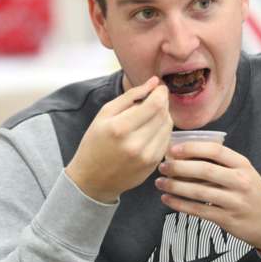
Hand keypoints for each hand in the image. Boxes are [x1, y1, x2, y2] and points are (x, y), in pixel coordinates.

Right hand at [65, 76, 172, 202]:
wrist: (92, 179)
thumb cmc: (95, 143)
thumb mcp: (104, 114)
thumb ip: (130, 95)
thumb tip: (153, 82)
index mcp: (120, 128)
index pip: (155, 104)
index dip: (161, 92)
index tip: (158, 87)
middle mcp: (136, 144)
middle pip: (164, 114)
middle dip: (163, 101)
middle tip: (154, 98)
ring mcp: (147, 157)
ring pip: (168, 126)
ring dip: (164, 115)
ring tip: (150, 114)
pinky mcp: (153, 165)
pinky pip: (166, 139)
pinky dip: (162, 130)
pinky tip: (150, 129)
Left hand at [155, 142, 260, 249]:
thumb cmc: (253, 192)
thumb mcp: (244, 172)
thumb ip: (221, 164)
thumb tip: (185, 156)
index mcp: (242, 165)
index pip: (215, 150)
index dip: (192, 148)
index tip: (173, 149)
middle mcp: (239, 181)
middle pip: (204, 170)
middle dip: (179, 167)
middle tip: (162, 166)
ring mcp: (234, 201)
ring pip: (199, 192)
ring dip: (175, 187)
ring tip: (160, 183)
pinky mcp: (227, 220)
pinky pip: (199, 210)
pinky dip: (180, 205)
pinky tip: (167, 200)